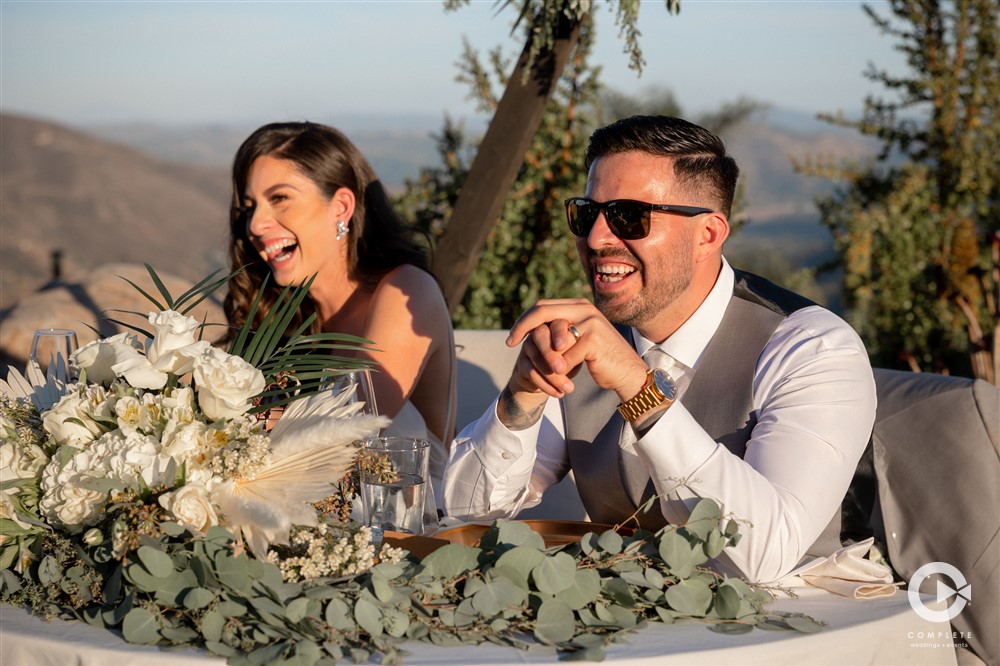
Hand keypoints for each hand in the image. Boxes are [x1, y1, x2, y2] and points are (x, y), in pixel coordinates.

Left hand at [506, 299, 648, 403]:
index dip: (524, 320)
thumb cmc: (600, 358)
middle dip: (522, 328)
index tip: (512, 337)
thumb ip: (561, 330)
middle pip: (542, 313)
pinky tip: (566, 380)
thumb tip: (532, 327)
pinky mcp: (593, 340)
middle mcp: (584, 309)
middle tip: (510, 343)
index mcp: (579, 305)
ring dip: (547, 360)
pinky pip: (564, 358)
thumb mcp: (578, 339)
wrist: (627, 372)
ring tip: (552, 373)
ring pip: (551, 341)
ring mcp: (590, 322)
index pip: (542, 306)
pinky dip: (562, 371)